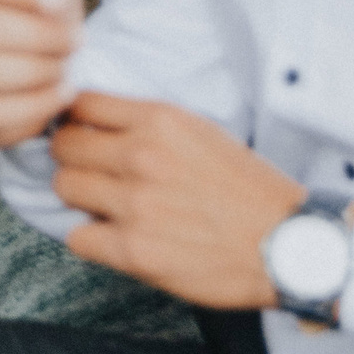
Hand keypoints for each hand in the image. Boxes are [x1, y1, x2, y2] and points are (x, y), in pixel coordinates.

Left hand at [51, 92, 304, 308]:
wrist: (288, 245)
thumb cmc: (250, 191)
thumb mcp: (202, 133)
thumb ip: (151, 126)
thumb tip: (100, 125)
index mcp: (161, 120)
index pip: (81, 103)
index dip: (75, 119)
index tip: (81, 133)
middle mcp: (143, 156)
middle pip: (64, 146)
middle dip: (73, 159)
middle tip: (90, 174)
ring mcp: (135, 204)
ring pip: (65, 188)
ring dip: (79, 198)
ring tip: (104, 207)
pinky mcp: (134, 250)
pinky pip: (78, 238)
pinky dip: (90, 239)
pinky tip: (112, 239)